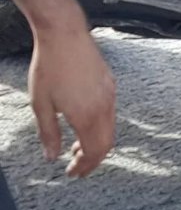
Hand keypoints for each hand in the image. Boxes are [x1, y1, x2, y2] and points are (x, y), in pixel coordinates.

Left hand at [28, 19, 115, 176]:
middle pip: (106, 144)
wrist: (65, 35)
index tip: (73, 173)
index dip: (84, 166)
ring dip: (95, 143)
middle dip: (92, 160)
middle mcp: (104, 108)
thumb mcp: (41, 103)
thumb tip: (52, 156)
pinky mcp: (110, 86)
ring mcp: (110, 96)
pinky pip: (110, 115)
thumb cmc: (50, 67)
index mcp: (86, 116)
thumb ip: (48, 133)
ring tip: (76, 148)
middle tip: (77, 168)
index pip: (92, 151)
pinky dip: (100, 128)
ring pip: (110, 130)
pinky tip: (84, 124)